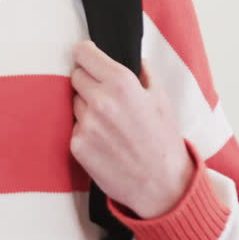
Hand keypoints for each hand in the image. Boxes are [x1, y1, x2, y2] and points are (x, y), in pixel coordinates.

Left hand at [69, 40, 193, 218]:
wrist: (163, 186)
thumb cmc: (164, 141)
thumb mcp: (161, 98)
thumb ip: (143, 71)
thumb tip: (132, 57)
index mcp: (121, 82)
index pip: (82, 53)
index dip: (86, 55)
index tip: (89, 59)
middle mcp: (100, 100)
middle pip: (75, 76)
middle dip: (88, 82)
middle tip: (107, 98)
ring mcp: (86, 124)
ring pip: (74, 102)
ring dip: (86, 108)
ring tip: (110, 124)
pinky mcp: (77, 145)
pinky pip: (74, 127)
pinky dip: (85, 131)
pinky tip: (105, 141)